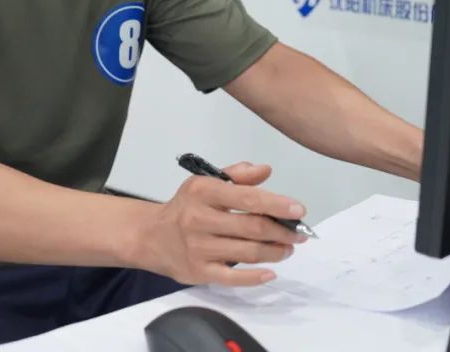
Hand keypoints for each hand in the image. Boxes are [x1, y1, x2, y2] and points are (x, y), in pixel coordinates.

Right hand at [137, 161, 308, 285]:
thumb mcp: (206, 182)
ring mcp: (198, 248)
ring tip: (287, 248)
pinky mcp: (198, 272)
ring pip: (247, 252)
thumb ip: (237, 175)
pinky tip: (271, 272)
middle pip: (252, 228)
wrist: (150, 236)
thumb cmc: (186, 207)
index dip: (277, 205)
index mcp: (203, 192)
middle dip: (282, 231)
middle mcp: (199, 219)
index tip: (299, 210)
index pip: (247, 198)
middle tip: (299, 234)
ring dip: (274, 252)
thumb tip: (266, 171)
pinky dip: (256, 277)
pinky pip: (233, 277)